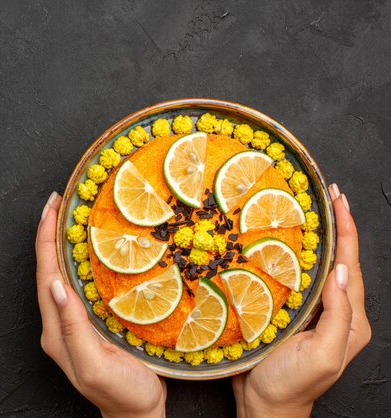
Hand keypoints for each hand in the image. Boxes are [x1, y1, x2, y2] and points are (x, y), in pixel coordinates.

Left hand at [36, 192, 166, 417]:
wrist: (137, 415)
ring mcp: (73, 323)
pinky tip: (90, 249)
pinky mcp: (88, 323)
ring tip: (70, 216)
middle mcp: (59, 323)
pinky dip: (78, 260)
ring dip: (62, 243)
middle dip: (50, 233)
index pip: (46, 274)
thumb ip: (73, 328)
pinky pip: (78, 283)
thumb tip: (57, 286)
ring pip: (61, 274)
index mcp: (57, 331)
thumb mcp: (96, 365)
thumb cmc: (122, 394)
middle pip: (49, 269)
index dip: (45, 238)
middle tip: (59, 202)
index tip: (51, 208)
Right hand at [232, 184, 371, 416]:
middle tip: (326, 197)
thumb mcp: (322, 353)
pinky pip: (296, 280)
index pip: (351, 266)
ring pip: (318, 268)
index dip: (347, 232)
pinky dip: (293, 258)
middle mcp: (335, 312)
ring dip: (315, 239)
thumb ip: (338, 314)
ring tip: (308, 213)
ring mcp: (313, 313)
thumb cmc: (292, 385)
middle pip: (339, 262)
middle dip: (336, 228)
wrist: (265, 406)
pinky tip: (281, 245)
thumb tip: (342, 271)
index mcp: (350, 320)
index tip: (339, 201)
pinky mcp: (290, 314)